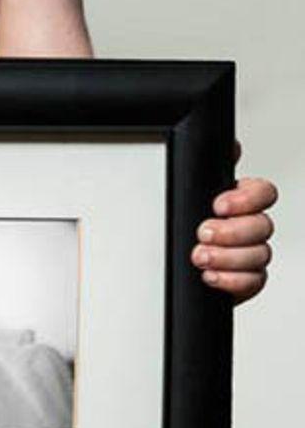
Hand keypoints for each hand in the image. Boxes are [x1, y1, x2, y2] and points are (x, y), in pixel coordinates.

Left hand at [191, 140, 276, 303]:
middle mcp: (248, 225)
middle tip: (204, 233)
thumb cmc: (176, 225)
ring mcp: (250, 253)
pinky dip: (232, 280)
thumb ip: (205, 171)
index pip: (263, 192)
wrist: (164, 263)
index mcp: (238, 200)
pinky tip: (210, 275)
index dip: (247, 199)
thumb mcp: (184, 193)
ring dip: (228, 257)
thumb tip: (228, 146)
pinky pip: (254, 280)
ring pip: (260, 254)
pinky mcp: (247, 280)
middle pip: (263, 225)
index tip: (218, 205)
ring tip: (200, 257)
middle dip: (232, 231)